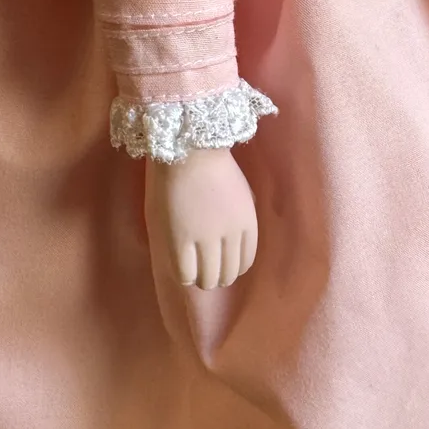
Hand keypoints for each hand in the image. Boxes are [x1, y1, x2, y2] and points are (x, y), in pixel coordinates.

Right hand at [144, 148, 257, 289]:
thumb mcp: (241, 194)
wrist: (189, 150)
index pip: (245, 262)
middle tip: (204, 268)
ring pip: (207, 279)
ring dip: (201, 278)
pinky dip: (184, 275)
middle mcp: (231, 236)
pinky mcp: (180, 240)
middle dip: (216, 275)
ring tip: (192, 269)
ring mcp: (205, 239)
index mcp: (248, 225)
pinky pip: (185, 274)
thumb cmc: (212, 166)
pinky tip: (180, 265)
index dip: (232, 267)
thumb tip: (236, 241)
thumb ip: (240, 218)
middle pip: (227, 274)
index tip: (221, 263)